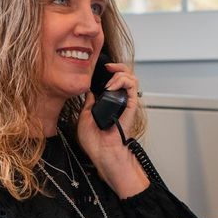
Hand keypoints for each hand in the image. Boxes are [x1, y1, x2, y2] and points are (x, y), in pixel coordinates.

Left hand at [77, 62, 148, 197]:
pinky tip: (111, 86)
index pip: (113, 81)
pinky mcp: (131, 104)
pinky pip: (132, 85)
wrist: (102, 151)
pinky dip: (122, 80)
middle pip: (125, 74)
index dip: (108, 72)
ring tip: (109, 82)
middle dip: (117, 66)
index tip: (99, 69)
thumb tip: (89, 90)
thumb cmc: (95, 141)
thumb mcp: (84, 116)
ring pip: (130, 76)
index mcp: (108, 102)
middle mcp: (119, 100)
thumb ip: (88, 101)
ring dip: (119, 73)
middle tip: (107, 67)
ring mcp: (126, 102)